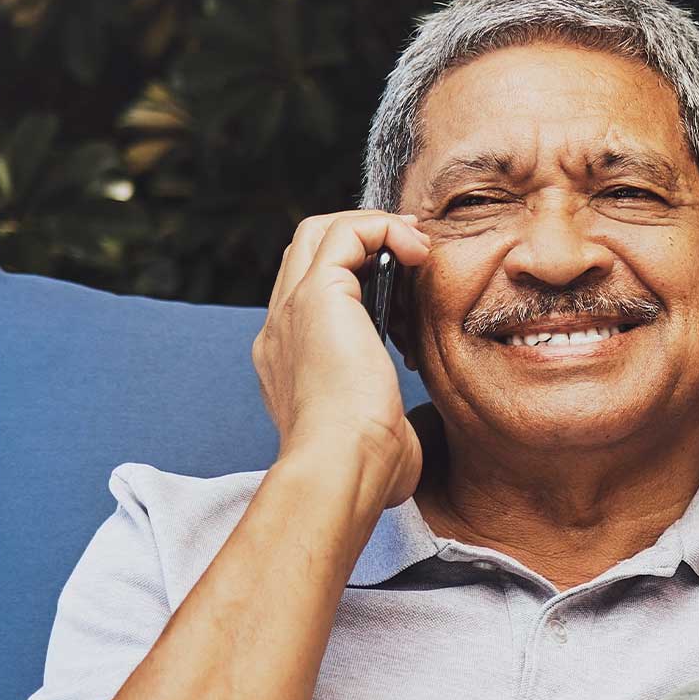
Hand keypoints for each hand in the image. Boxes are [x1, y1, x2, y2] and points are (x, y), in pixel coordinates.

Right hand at [251, 211, 432, 510]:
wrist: (342, 469)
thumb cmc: (365, 472)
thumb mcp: (376, 441)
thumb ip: (385, 423)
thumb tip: (410, 432)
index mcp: (289, 363)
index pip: (311, 296)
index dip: (356, 276)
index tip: (403, 281)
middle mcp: (281, 330)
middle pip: (307, 253)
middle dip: (361, 238)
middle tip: (412, 247)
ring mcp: (292, 310)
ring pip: (320, 233)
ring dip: (373, 227)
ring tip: (417, 244)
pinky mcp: (317, 297)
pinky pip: (346, 233)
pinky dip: (383, 228)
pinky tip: (416, 251)